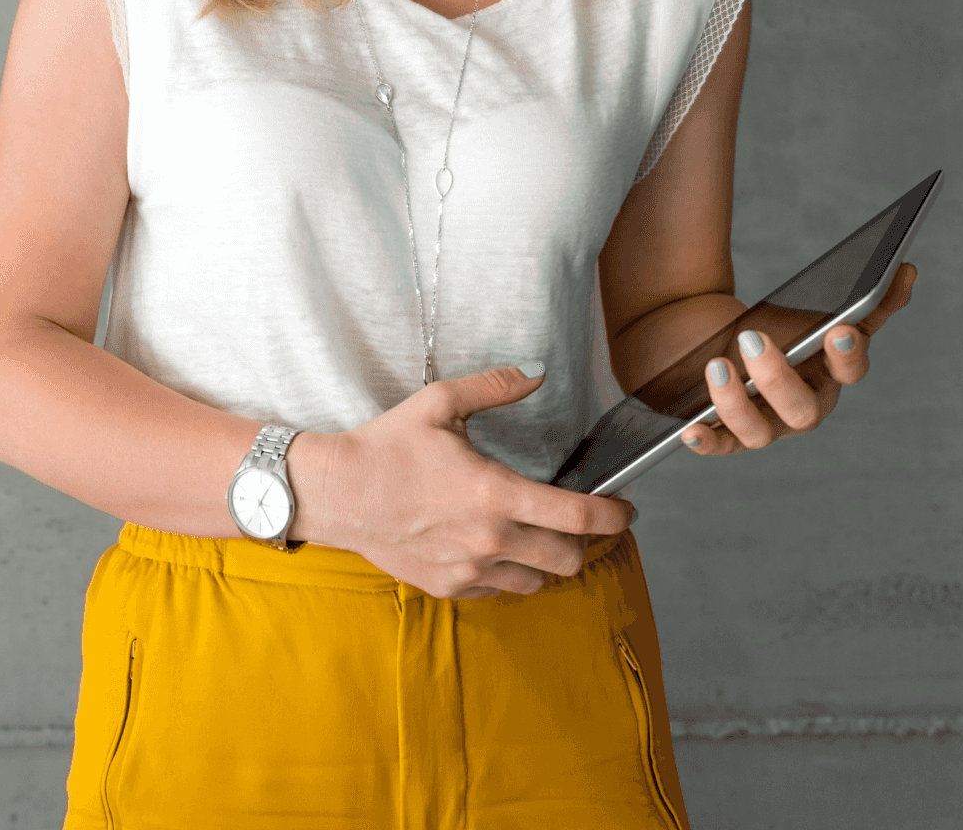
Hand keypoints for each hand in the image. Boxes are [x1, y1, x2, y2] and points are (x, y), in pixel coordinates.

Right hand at [289, 366, 633, 599]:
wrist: (337, 493)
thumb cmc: (387, 446)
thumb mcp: (439, 403)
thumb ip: (494, 387)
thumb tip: (536, 372)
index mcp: (496, 493)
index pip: (579, 516)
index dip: (615, 516)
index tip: (625, 510)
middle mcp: (491, 539)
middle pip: (569, 559)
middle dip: (586, 542)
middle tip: (581, 522)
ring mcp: (470, 569)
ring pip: (538, 581)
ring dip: (547, 561)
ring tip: (539, 537)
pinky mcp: (450, 586)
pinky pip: (499, 590)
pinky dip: (508, 573)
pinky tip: (496, 548)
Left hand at [682, 262, 916, 456]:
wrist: (707, 336)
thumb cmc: (767, 327)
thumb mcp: (808, 309)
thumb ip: (861, 298)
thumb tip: (906, 270)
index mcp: (829, 373)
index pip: (850, 370)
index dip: (849, 354)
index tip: (840, 330)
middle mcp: (802, 406)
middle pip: (803, 408)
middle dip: (779, 376)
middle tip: (753, 339)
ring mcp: (765, 424)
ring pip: (760, 432)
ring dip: (737, 404)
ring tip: (716, 366)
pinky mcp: (724, 432)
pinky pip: (719, 446)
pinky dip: (706, 442)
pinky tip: (689, 430)